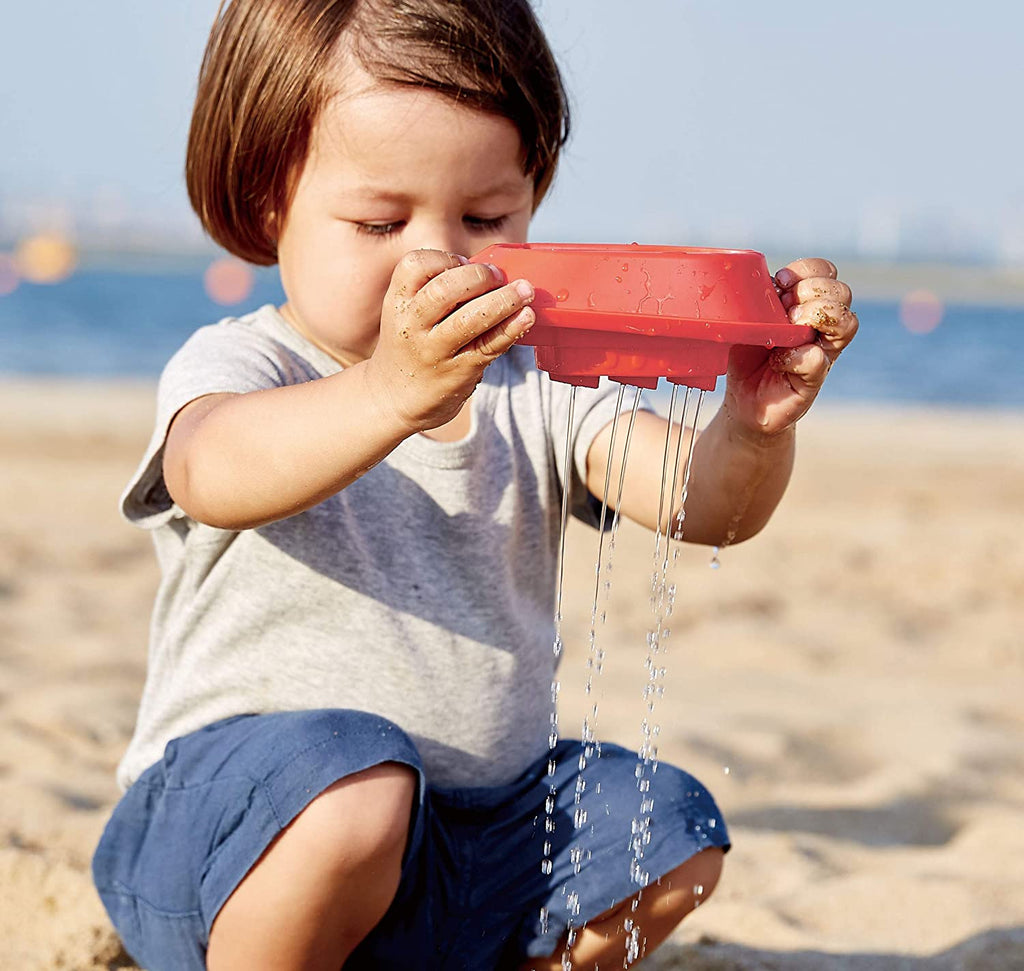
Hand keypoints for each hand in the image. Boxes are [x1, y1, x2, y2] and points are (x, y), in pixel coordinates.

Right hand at [366, 249, 534, 431]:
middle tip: (498, 276)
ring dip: (503, 300)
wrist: (396, 399)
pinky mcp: (459, 371)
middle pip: (443, 289)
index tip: (463, 263)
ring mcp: (435, 351)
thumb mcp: (406, 315)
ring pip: (470, 319)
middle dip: (478, 276)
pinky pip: (489, 345)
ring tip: (525, 290)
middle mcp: (412, 326)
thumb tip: (489, 271)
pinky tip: (526, 317)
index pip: (414, 265)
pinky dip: (511, 328)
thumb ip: (435, 292)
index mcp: (397, 303)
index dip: (444, 257)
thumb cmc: (410, 347)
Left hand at [723, 257, 857, 438]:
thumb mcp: (750, 319)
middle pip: (843, 292)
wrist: (744, 399)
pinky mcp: (813, 380)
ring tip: (788, 327)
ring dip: (815, 316)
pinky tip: (777, 360)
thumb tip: (766, 283)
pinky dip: (795, 356)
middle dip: (811, 291)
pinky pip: (817, 359)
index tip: (780, 281)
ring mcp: (823, 353)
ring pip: (847, 322)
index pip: (828, 273)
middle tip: (784, 308)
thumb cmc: (749, 356)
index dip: (808, 270)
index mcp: (810, 305)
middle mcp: (824, 327)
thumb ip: (760, 299)